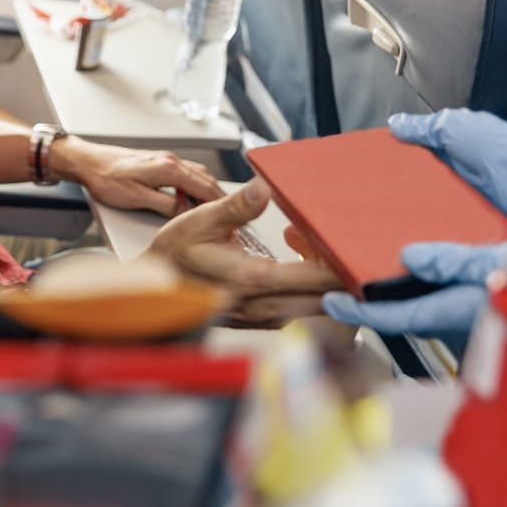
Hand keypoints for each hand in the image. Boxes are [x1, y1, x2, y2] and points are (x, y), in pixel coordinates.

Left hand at [51, 136, 223, 214]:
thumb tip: (184, 213)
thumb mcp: (135, 199)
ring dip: (207, 190)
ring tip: (213, 208)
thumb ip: (164, 206)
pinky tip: (191, 197)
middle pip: (205, 178)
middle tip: (229, 213)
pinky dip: (195, 185)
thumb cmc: (105, 178)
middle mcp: (169, 160)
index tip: (230, 213)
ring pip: (196, 174)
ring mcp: (164, 159)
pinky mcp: (157, 162)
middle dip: (219, 196)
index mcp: (167, 168)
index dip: (219, 202)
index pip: (204, 186)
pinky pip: (185, 173)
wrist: (87, 162)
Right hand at [147, 179, 337, 325]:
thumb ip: (237, 207)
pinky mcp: (264, 318)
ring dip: (322, 272)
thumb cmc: (175, 256)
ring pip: (317, 302)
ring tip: (305, 239)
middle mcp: (263, 306)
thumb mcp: (200, 221)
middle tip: (336, 237)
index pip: (317, 280)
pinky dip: (307, 279)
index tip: (352, 242)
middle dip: (338, 267)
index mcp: (252, 281)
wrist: (155, 289)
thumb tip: (264, 188)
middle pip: (327, 296)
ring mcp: (265, 317)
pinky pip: (301, 304)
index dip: (342, 262)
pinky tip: (294, 252)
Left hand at [321, 241, 506, 351]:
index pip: (390, 318)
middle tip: (347, 283)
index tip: (331, 303)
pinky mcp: (483, 328)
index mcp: (450, 313)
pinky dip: (429, 298)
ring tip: (381, 273)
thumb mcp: (494, 263)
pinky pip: (445, 313)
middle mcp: (454, 328)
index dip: (356, 312)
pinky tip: (430, 278)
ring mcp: (468, 331)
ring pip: (423, 315)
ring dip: (402, 299)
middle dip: (375, 303)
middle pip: (402, 317)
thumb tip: (409, 257)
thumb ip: (450, 260)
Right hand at [389, 109, 506, 240]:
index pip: (420, 152)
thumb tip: (397, 123)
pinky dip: (444, 233)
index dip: (398, 159)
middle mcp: (468, 171)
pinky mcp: (486, 223)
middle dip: (407, 192)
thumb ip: (426, 127)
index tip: (375, 168)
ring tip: (401, 225)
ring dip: (425, 216)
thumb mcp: (458, 129)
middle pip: (426, 183)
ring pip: (439, 208)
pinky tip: (431, 239)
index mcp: (460, 145)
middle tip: (383, 201)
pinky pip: (457, 229)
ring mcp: (477, 198)